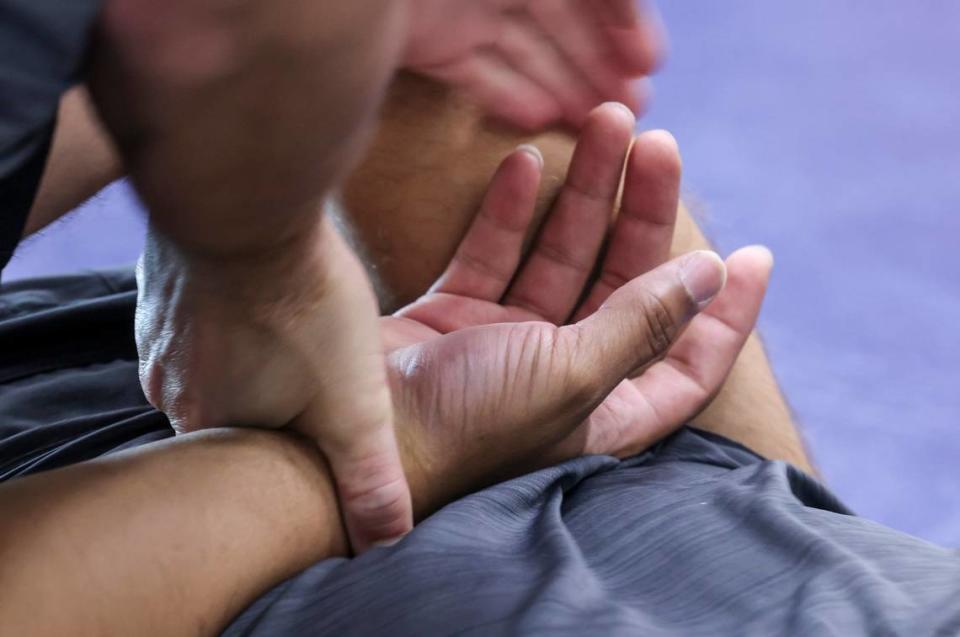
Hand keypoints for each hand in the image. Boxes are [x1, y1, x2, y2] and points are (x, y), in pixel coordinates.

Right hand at [135, 218, 412, 551]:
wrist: (246, 207)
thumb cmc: (303, 308)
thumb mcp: (355, 408)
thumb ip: (368, 476)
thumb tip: (384, 540)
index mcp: (210, 425)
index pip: (250, 456)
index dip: (292, 439)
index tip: (320, 415)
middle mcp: (168, 385)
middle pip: (233, 404)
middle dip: (274, 392)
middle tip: (314, 366)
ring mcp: (158, 330)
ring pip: (217, 355)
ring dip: (256, 347)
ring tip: (296, 326)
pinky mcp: (164, 282)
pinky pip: (204, 310)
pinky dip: (237, 307)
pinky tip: (268, 289)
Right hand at [382, 104, 773, 513]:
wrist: (354, 439)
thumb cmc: (470, 423)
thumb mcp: (572, 374)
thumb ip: (640, 323)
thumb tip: (710, 275)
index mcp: (606, 410)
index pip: (689, 361)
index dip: (727, 314)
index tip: (754, 256)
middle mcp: (564, 375)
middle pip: (625, 286)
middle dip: (643, 216)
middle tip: (658, 145)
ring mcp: (508, 343)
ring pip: (561, 257)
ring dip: (583, 195)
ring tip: (604, 126)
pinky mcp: (458, 316)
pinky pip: (495, 254)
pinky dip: (511, 212)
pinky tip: (528, 166)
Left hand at [403, 0, 665, 129]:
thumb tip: (632, 8)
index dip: (621, 17)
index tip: (648, 62)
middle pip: (559, 20)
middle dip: (599, 60)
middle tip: (637, 108)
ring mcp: (457, 5)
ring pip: (523, 50)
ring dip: (563, 85)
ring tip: (598, 124)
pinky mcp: (424, 40)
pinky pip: (475, 70)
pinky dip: (507, 95)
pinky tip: (541, 121)